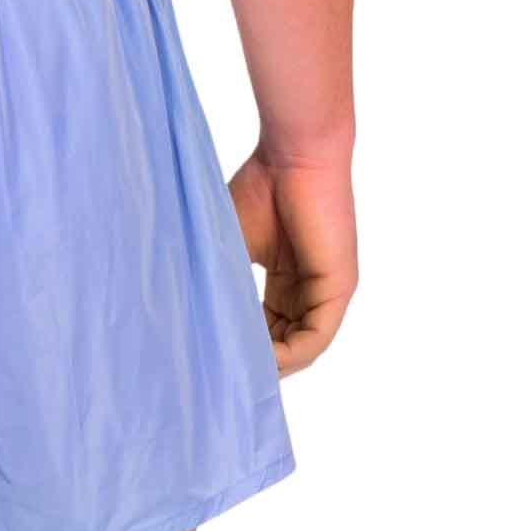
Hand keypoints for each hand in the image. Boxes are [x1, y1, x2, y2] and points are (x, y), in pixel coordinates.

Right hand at [229, 150, 356, 376]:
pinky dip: (290, 354)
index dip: (242, 343)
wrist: (293, 153)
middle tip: (219, 377)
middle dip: (255, 361)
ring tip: (234, 375)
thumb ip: (223, 277)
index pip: (266, 324)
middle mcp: (309, 289)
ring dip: (270, 364)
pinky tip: (261, 360)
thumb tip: (191, 315)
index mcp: (287, 277)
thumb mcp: (232, 242)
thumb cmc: (261, 186)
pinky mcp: (338, 287)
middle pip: (283, 341)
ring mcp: (326, 291)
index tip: (211, 357)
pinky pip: (316, 336)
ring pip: (300, 345)